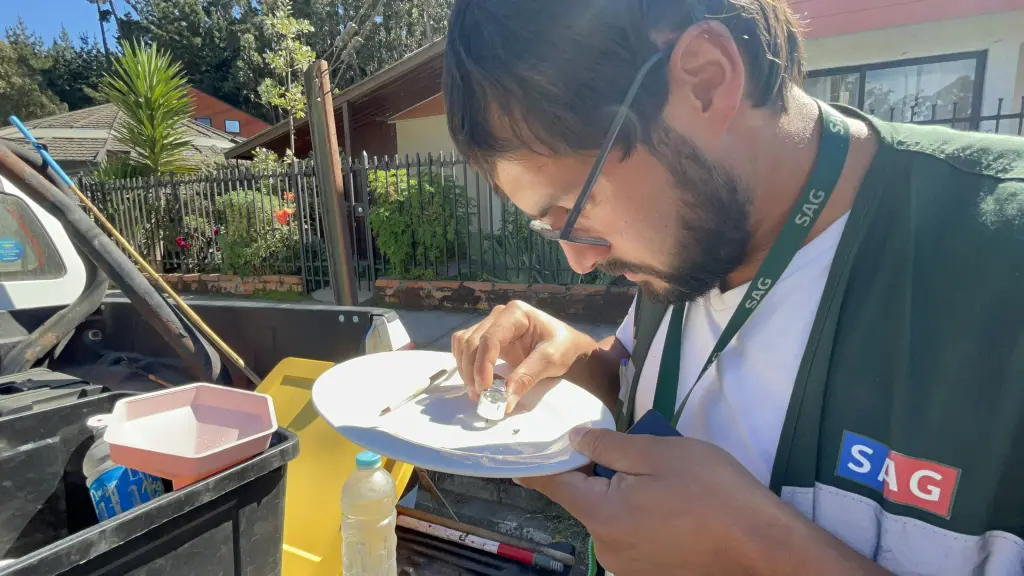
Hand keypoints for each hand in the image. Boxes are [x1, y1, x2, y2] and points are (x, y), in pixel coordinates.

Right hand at [451, 300, 590, 411]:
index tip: (485, 390)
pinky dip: (466, 365)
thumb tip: (504, 402)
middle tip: (480, 397)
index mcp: (515, 313)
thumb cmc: (563, 349)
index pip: (489, 339)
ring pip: (464, 345)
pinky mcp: (488, 338)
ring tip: (478, 393)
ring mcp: (491, 325)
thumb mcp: (549, 361)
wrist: (568, 349)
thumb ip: (525, 379)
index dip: (482, 365)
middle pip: (471, 342)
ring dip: (465, 370)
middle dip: (471, 371)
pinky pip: (465, 348)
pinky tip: (478, 381)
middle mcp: (498, 316)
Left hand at [519, 427, 885, 575]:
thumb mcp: (659, 452)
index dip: (538, 461)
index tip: (520, 447)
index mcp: (601, 514)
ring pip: (610, 518)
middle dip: (597, 473)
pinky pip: (631, 537)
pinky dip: (639, 517)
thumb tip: (573, 439)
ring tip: (661, 479)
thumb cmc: (714, 492)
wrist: (766, 547)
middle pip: (585, 500)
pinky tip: (671, 505)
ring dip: (621, 495)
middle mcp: (605, 548)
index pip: (552, 484)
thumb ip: (608, 445)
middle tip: (628, 450)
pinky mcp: (649, 574)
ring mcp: (628, 567)